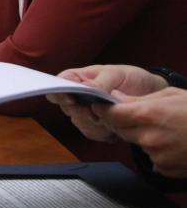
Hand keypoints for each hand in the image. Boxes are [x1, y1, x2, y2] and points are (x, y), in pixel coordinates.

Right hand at [47, 65, 166, 142]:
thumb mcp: (116, 74)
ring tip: (112, 117)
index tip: (72, 99)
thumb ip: (100, 82)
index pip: (57, 84)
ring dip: (94, 123)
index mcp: (75, 78)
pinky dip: (103, 132)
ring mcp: (84, 112)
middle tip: (97, 113)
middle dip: (82, 112)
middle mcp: (75, 95)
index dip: (59, 92)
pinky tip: (114, 126)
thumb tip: (84, 87)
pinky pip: (91, 133)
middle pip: (65, 106)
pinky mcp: (94, 127)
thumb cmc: (129, 78)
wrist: (149, 94)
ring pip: (78, 122)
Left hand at [101, 87, 186, 177]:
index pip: (109, 114)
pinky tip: (173, 143)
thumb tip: (115, 97)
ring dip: (141, 136)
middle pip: (118, 130)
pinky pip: (151, 157)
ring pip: (136, 143)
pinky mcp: (165, 169)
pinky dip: (156, 150)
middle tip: (138, 114)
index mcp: (147, 115)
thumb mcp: (171, 95)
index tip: (99, 105)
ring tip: (166, 128)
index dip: (102, 109)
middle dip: (121, 121)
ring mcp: (156, 156)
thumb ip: (139, 98)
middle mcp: (148, 137)